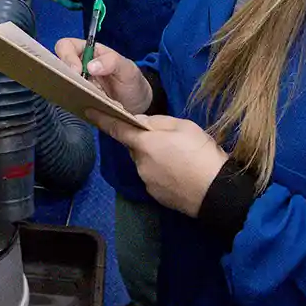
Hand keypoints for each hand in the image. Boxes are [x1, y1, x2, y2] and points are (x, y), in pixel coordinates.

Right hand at [55, 38, 151, 112]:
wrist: (137, 104)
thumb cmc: (132, 81)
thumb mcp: (127, 69)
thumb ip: (112, 62)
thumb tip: (90, 66)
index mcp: (89, 52)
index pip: (66, 46)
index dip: (67, 56)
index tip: (77, 71)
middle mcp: (79, 65)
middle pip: (58, 63)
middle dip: (63, 73)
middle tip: (76, 85)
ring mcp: (77, 82)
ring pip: (60, 80)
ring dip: (67, 87)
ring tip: (79, 95)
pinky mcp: (78, 97)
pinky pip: (67, 96)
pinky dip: (70, 99)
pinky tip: (80, 103)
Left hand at [92, 113, 229, 217]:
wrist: (216, 192)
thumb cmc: (201, 153)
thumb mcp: (183, 127)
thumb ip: (158, 123)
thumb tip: (141, 122)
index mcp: (145, 143)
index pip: (117, 129)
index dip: (102, 119)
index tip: (88, 110)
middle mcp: (140, 163)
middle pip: (134, 146)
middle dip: (144, 141)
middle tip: (168, 139)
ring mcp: (146, 181)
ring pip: (144, 162)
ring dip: (154, 157)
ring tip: (179, 157)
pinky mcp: (155, 195)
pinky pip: (152, 177)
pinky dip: (161, 172)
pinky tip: (179, 172)